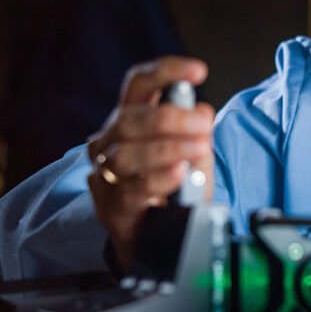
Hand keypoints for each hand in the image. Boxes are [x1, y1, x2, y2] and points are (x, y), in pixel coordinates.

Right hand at [87, 57, 214, 271]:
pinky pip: (131, 190)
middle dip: (170, 118)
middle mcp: (109, 143)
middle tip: (205, 125)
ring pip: (125, 155)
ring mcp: (105, 176)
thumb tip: (202, 112)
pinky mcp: (111, 209)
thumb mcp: (194, 156)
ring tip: (199, 149)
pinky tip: (179, 173)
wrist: (161, 240)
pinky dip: (157, 179)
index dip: (166, 72)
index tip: (198, 71)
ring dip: (167, 149)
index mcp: (130, 120)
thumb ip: (198, 134)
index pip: (138, 85)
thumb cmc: (176, 190)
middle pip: (129, 120)